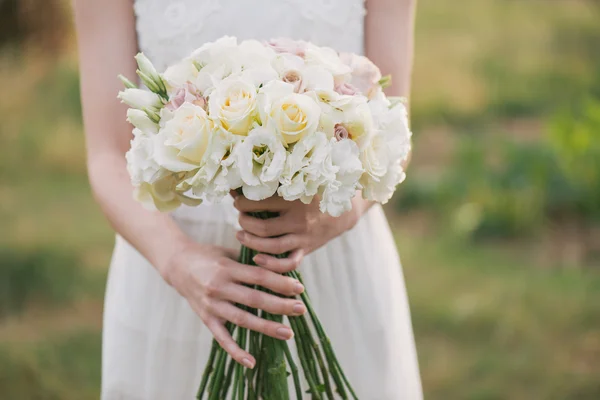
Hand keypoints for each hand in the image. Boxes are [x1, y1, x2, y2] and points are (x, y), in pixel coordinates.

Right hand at [163, 240, 306, 368]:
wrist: (177, 265)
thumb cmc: (208, 256)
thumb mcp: (228, 252)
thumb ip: (250, 260)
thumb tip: (281, 267)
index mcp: (227, 268)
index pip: (259, 276)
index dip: (280, 283)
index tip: (299, 288)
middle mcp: (218, 287)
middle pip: (254, 299)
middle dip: (280, 305)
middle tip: (300, 309)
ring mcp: (211, 305)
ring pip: (242, 319)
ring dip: (266, 327)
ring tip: (287, 332)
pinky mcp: (206, 319)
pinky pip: (222, 338)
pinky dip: (236, 351)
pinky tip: (251, 362)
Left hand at [232, 193, 371, 271]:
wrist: (344, 210)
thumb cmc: (315, 192)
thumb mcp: (298, 184)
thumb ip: (273, 184)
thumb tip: (240, 183)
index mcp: (295, 198)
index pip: (260, 202)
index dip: (242, 203)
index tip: (238, 201)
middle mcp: (299, 219)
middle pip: (262, 227)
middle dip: (244, 222)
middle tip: (240, 217)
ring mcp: (303, 236)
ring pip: (271, 246)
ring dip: (251, 242)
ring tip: (240, 234)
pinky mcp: (306, 248)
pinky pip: (289, 263)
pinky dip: (271, 264)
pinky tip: (257, 258)